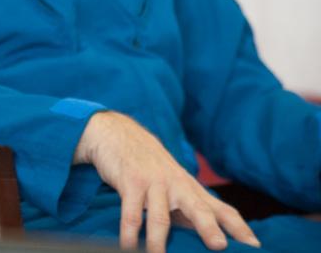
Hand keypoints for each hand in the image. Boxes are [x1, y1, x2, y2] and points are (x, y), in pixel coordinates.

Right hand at [74, 111, 258, 251]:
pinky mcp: (130, 183)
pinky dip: (129, 233)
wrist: (120, 134)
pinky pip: (130, 213)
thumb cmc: (151, 168)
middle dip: (208, 228)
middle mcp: (178, 186)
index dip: (239, 228)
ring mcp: (154, 184)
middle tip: (218, 246)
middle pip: (198, 209)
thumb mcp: (175, 186)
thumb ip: (191, 210)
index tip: (255, 245)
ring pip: (160, 217)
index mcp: (193, 190)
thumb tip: (212, 241)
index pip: (222, 210)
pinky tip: (128, 246)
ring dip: (158, 241)